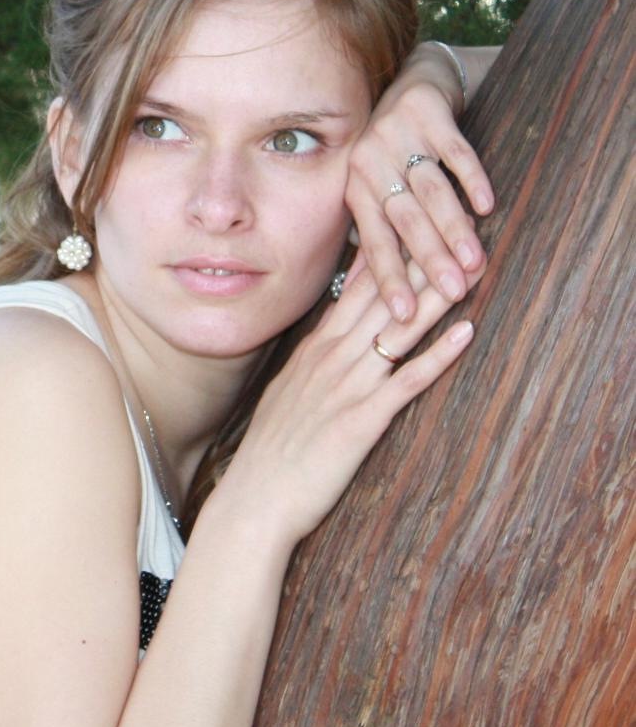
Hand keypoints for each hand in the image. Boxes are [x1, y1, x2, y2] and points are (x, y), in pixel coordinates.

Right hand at [228, 250, 482, 547]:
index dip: (389, 255)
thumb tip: (329, 344)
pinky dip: (439, 354)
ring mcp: (347, 386)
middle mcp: (330, 358)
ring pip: (399, 329)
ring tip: (471, 265)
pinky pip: (408, 380)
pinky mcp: (362, 420)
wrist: (255, 501)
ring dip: (436, 296)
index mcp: (314, 350)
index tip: (415, 224)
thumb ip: (310, 365)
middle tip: (455, 228)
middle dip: (419, 262)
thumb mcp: (286, 395)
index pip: (355, 288)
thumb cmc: (270, 456)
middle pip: (383, 298)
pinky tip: (467, 331)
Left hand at [345, 45, 494, 322]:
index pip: (373, 242)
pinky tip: (488, 205)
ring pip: (430, 190)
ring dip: (453, 227)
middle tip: (453, 294)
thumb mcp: (374, 186)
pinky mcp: (428, 112)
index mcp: (355, 187)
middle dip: (428, 261)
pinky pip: (453, 150)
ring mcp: (398, 135)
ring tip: (476, 261)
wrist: (411, 78)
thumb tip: (370, 295)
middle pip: (404, 220)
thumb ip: (375, 232)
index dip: (388, 280)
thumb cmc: (392, 147)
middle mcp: (371, 162)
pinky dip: (471, 178)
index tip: (403, 317)